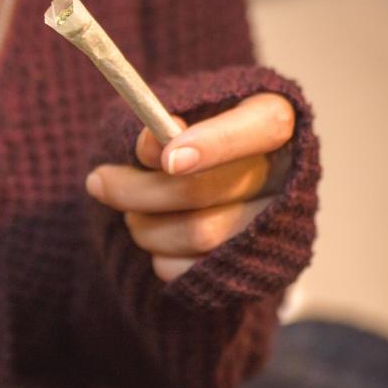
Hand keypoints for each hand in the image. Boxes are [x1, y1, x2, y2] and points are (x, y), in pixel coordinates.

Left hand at [85, 93, 293, 281]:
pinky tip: (154, 235)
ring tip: (128, 210)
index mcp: (275, 119)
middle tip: (98, 181)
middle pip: (211, 188)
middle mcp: (288, 173)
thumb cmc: (184, 138)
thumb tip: (148, 141)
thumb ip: (162, 123)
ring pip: (200, 233)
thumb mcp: (173, 117)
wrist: (207, 185)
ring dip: (144, 224)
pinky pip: (195, 270)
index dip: (216, 141)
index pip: (266, 124)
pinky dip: (159, 256)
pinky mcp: (257, 269)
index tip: (166, 157)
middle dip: (140, 189)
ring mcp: (277, 226)